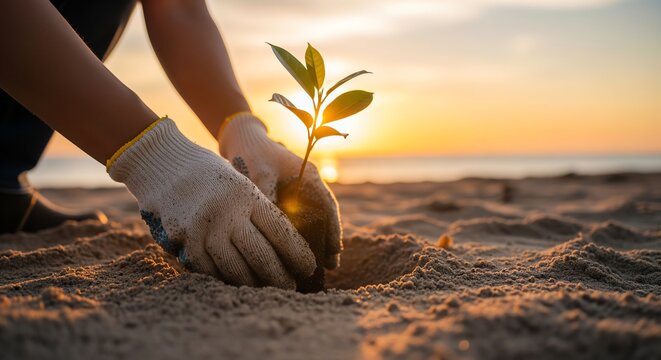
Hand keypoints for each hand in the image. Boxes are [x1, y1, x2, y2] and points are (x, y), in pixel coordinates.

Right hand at [108, 118, 315, 288]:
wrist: (164, 163)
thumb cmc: (212, 175)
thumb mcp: (242, 183)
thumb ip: (260, 211)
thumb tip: (287, 246)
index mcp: (248, 195)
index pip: (281, 232)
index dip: (298, 255)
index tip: (308, 268)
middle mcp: (227, 213)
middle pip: (262, 257)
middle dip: (280, 277)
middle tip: (290, 287)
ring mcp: (203, 229)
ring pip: (236, 270)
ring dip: (254, 285)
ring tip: (266, 289)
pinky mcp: (184, 242)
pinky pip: (210, 272)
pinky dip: (226, 280)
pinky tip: (237, 283)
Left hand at [218, 113, 342, 268]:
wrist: (240, 139)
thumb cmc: (251, 153)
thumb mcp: (258, 173)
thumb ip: (267, 196)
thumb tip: (274, 226)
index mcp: (308, 176)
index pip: (328, 206)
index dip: (334, 230)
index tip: (334, 252)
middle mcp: (307, 186)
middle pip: (324, 217)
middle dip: (327, 241)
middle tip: (330, 267)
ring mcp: (297, 192)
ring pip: (312, 220)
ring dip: (314, 242)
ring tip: (318, 267)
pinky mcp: (285, 198)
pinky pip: (297, 221)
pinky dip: (298, 237)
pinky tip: (293, 254)